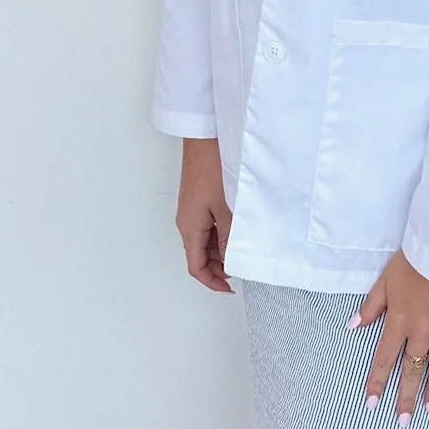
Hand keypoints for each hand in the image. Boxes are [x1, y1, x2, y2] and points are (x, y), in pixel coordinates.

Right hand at [176, 136, 232, 291]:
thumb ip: (229, 236)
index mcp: (190, 228)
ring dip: (219, 253)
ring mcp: (191, 213)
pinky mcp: (197, 203)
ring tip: (241, 254)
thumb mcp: (226, 208)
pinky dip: (218, 238)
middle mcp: (186, 223)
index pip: (195, 267)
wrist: (204, 140)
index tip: (230, 289)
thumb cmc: (212, 168)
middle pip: (198, 257)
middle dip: (218, 269)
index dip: (212, 282)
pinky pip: (205, 229)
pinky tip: (234, 235)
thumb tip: (230, 260)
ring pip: (203, 244)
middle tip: (241, 272)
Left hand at [353, 251, 428, 421]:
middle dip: (406, 397)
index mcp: (399, 322)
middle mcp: (421, 332)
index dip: (377, 383)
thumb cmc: (413, 262)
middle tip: (403, 421)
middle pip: (412, 370)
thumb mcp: (385, 281)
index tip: (372, 404)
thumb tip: (352, 326)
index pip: (385, 359)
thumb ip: (370, 307)